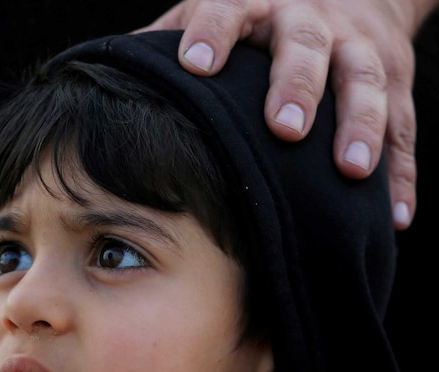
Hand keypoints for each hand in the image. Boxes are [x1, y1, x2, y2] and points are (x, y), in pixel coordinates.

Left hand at [139, 0, 436, 229]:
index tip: (195, 64)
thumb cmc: (258, 21)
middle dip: (296, 86)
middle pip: (306, 46)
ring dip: (360, 126)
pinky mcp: (397, 80)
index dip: (214, 33)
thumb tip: (104, 79)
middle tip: (283, 128)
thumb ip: (169, 41)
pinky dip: (400, 171)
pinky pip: (404, 126)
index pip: (231, 9)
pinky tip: (392, 215)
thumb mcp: (214, 15)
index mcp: (255, 5)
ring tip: (350, 170)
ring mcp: (357, 47)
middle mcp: (310, 20)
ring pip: (364, 81)